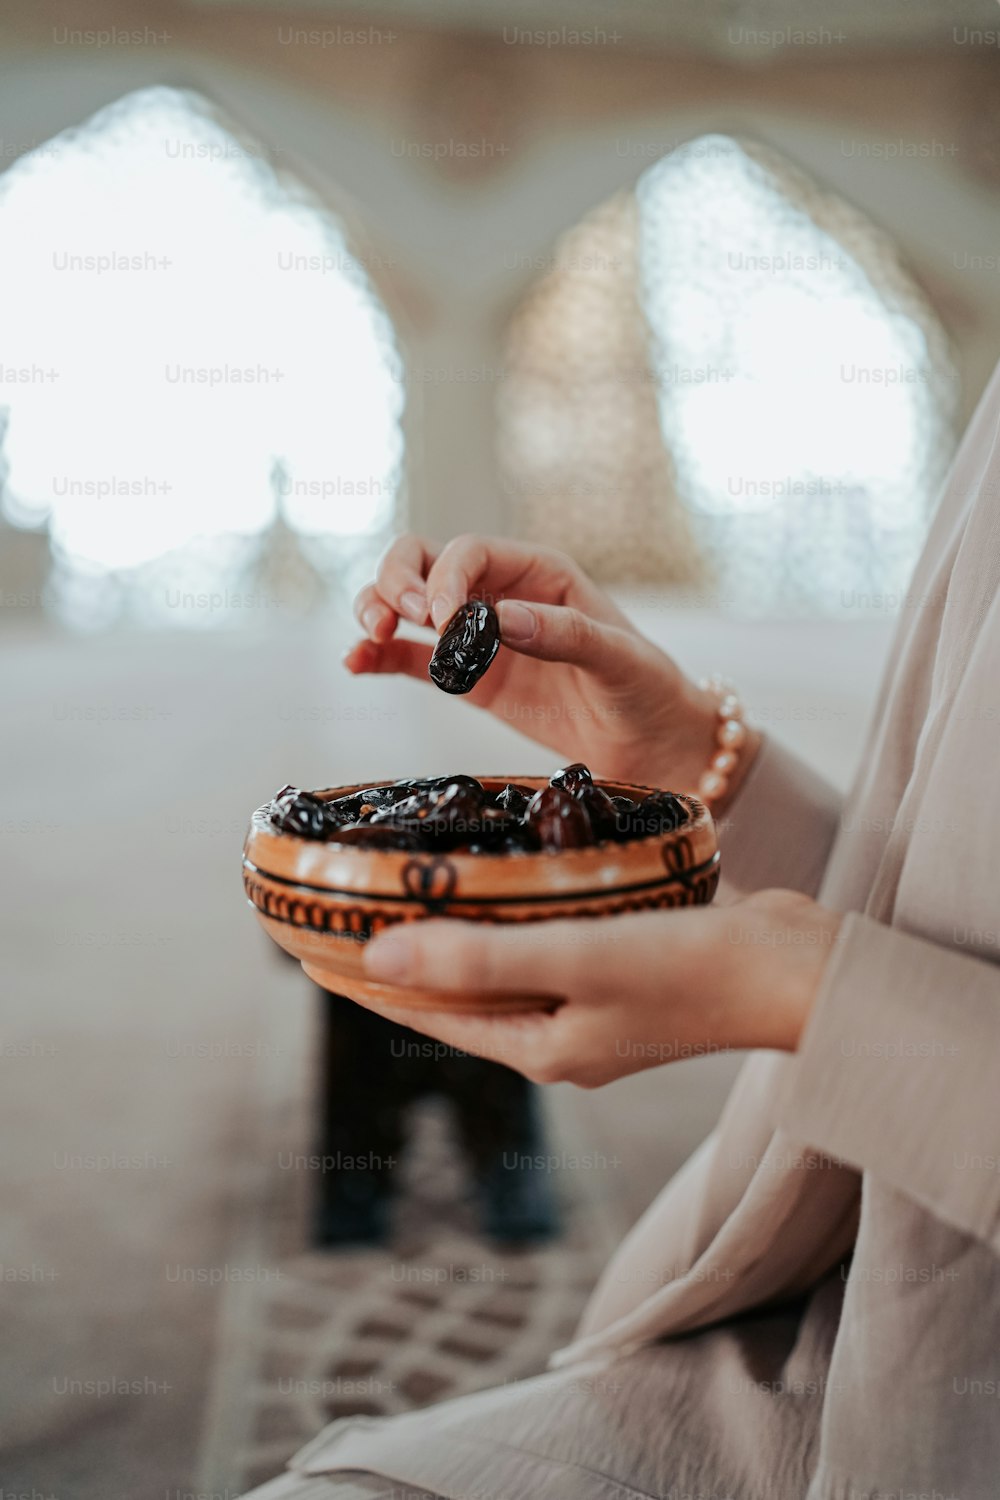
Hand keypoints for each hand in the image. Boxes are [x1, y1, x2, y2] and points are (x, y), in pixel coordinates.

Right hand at [343, 533, 754, 794]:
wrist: (654, 745)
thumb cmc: (648, 690)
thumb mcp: (618, 658)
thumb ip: (563, 635)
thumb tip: (502, 619)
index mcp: (538, 573)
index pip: (468, 553)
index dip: (445, 579)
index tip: (443, 622)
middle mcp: (502, 594)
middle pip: (424, 562)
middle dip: (397, 581)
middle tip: (395, 618)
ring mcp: (480, 637)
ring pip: (408, 604)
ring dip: (377, 609)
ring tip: (371, 635)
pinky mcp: (469, 680)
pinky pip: (411, 658)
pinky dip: (379, 656)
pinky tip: (356, 662)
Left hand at [358, 890, 842, 1087]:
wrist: (798, 971)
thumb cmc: (694, 970)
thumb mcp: (577, 959)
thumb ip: (479, 957)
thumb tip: (378, 955)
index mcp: (540, 1047)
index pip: (426, 1010)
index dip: (362, 979)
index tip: (304, 947)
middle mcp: (559, 1035)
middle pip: (453, 993)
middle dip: (394, 959)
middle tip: (336, 915)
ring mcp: (593, 1007)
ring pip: (496, 969)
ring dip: (447, 938)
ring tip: (401, 898)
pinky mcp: (623, 972)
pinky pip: (541, 947)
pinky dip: (504, 922)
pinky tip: (498, 889)